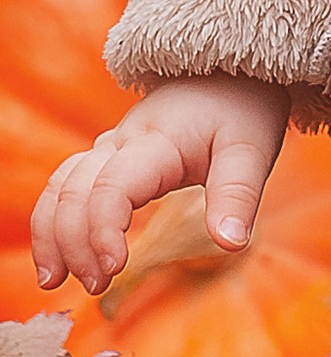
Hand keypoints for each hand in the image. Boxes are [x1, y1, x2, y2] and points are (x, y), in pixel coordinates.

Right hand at [32, 75, 289, 294]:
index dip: (102, 229)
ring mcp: (109, 147)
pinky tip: (57, 259)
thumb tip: (231, 244)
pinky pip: (64, 185)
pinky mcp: (106, 156)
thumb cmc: (242, 109)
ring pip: (59, 187)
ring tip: (55, 282)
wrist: (232, 71)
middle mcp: (122, 142)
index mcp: (158, 141)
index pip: (112, 186)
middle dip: (73, 243)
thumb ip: (238, 195)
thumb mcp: (252, 149)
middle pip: (74, 191)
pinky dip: (52, 220)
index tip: (116, 268)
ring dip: (51, 234)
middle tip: (95, 286)